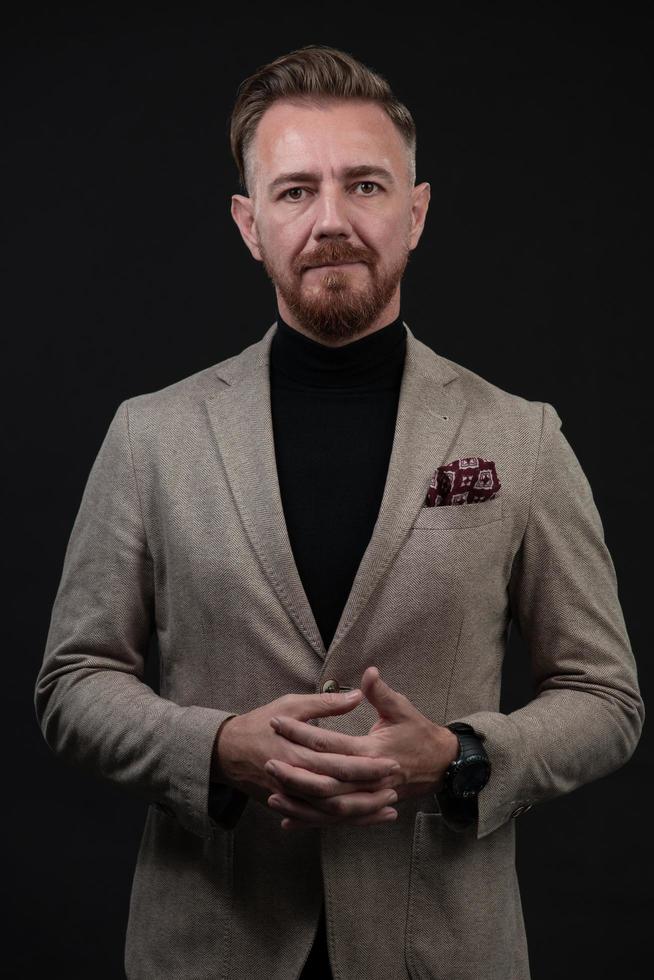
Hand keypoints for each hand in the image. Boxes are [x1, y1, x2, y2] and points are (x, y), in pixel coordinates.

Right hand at [212, 688, 400, 821]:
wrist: (227, 752)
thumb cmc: (261, 723)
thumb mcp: (291, 704)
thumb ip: (325, 703)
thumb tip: (357, 695)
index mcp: (297, 751)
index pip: (339, 762)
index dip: (367, 765)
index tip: (392, 762)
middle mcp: (294, 778)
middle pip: (339, 791)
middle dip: (370, 790)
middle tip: (396, 784)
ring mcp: (291, 797)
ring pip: (332, 812)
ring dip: (362, 812)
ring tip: (390, 808)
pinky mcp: (290, 806)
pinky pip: (320, 819)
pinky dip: (344, 822)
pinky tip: (366, 819)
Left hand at [267, 666, 459, 829]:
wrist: (440, 765)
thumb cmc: (419, 734)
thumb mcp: (402, 709)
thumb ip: (381, 692)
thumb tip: (368, 673)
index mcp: (372, 752)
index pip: (329, 743)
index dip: (301, 732)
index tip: (277, 722)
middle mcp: (368, 779)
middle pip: (324, 781)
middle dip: (294, 773)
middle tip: (267, 761)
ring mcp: (367, 798)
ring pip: (327, 807)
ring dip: (299, 803)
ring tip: (272, 794)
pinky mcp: (365, 808)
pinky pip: (334, 819)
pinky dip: (311, 821)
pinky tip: (287, 821)